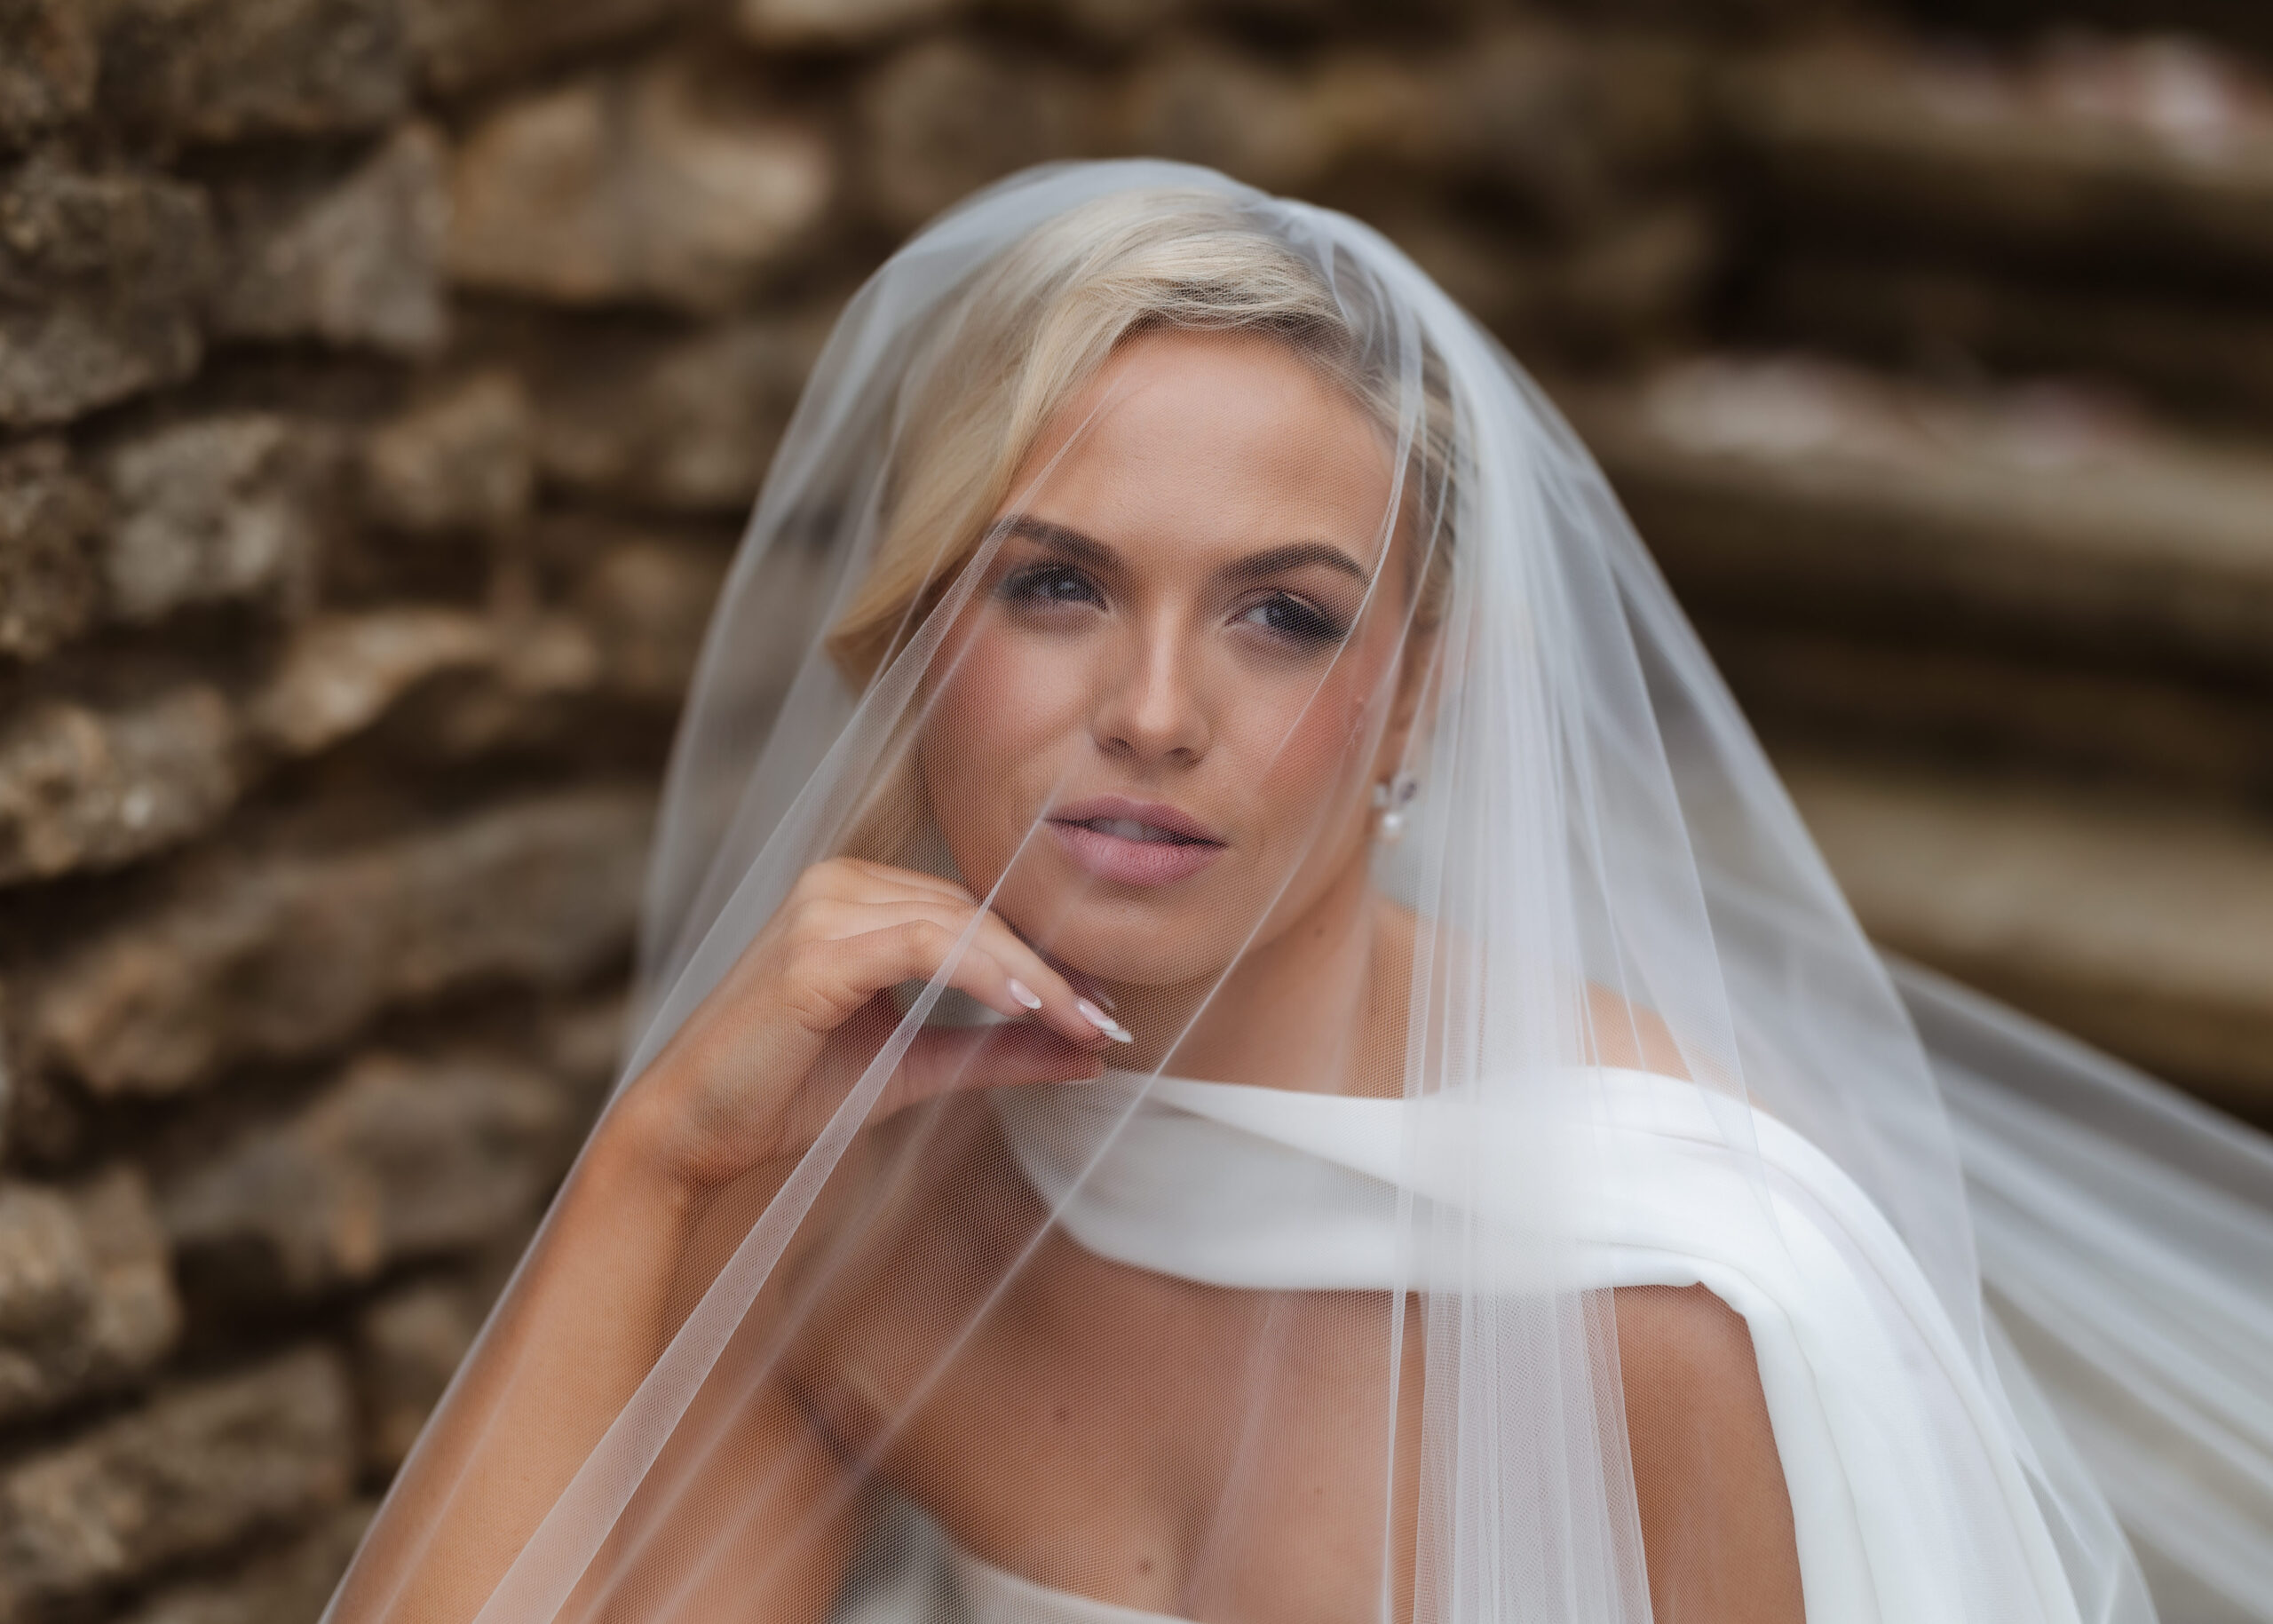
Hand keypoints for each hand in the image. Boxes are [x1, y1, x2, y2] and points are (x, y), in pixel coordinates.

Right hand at [610, 858, 1114, 1187]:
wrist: (693, 1132)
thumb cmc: (788, 1093)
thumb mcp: (916, 1068)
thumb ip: (999, 1052)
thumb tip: (1090, 1053)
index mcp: (859, 897)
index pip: (974, 914)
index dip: (1044, 960)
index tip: (1104, 1014)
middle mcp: (840, 884)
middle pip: (974, 913)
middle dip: (1050, 970)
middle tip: (1108, 1023)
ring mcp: (821, 908)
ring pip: (957, 924)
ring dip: (1031, 976)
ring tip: (1084, 1023)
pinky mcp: (812, 950)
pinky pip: (921, 945)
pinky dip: (984, 974)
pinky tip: (1028, 1007)